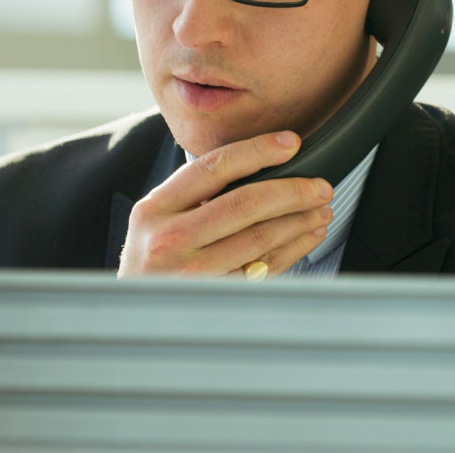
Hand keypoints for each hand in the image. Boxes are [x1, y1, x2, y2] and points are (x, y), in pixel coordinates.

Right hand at [118, 130, 334, 278]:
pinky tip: (307, 237)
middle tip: (320, 186)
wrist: (133, 311)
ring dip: (299, 221)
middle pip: (244, 204)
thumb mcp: (158, 218)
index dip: (258, 151)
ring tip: (320, 210)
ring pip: (259, 238)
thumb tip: (264, 164)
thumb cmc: (154, 257)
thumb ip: (197, 193)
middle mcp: (170, 239)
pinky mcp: (214, 296)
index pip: (214, 167)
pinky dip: (292, 250)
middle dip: (292, 191)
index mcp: (156, 208)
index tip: (291, 143)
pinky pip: (263, 269)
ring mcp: (191, 273)